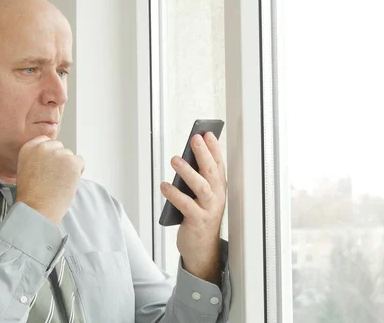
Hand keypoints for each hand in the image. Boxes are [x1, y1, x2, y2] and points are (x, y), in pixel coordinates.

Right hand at [15, 135, 84, 223]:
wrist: (37, 209)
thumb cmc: (31, 195)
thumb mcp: (26, 169)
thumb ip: (37, 157)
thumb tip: (52, 155)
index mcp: (29, 147)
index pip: (46, 141)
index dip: (50, 154)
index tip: (49, 166)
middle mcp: (44, 147)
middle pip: (59, 147)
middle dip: (59, 160)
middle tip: (55, 177)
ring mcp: (59, 153)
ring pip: (70, 155)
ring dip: (68, 166)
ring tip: (59, 183)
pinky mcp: (73, 161)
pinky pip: (80, 162)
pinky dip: (78, 172)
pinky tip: (67, 183)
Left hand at [160, 132, 225, 283]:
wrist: (202, 250)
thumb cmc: (198, 219)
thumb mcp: (200, 198)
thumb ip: (195, 181)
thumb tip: (183, 160)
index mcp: (218, 190)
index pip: (218, 165)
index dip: (214, 148)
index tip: (207, 133)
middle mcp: (216, 198)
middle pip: (211, 172)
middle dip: (204, 154)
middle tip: (195, 139)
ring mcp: (208, 210)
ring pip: (201, 186)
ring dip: (188, 171)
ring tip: (176, 159)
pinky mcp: (197, 221)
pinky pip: (186, 205)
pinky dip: (174, 194)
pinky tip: (164, 185)